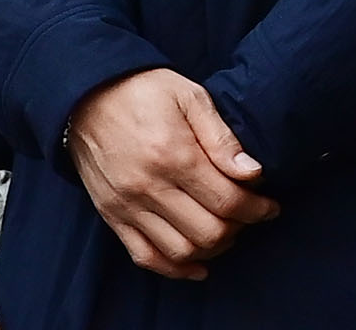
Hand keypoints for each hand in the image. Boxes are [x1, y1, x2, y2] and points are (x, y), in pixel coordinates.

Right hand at [66, 68, 277, 281]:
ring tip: (223, 230)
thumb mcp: (188, 95)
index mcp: (173, 153)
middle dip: (238, 229)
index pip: (228, 200)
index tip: (269, 206)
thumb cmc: (142, 88)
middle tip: (247, 215)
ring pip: (182, 251)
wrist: (86, 92)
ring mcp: (128, 204)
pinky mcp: (112, 214)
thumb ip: (220, 136)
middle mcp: (150, 186)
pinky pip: (146, 256)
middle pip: (209, 232)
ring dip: (212, 249)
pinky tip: (197, 263)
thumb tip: (252, 173)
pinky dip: (175, 268)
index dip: (257, 209)